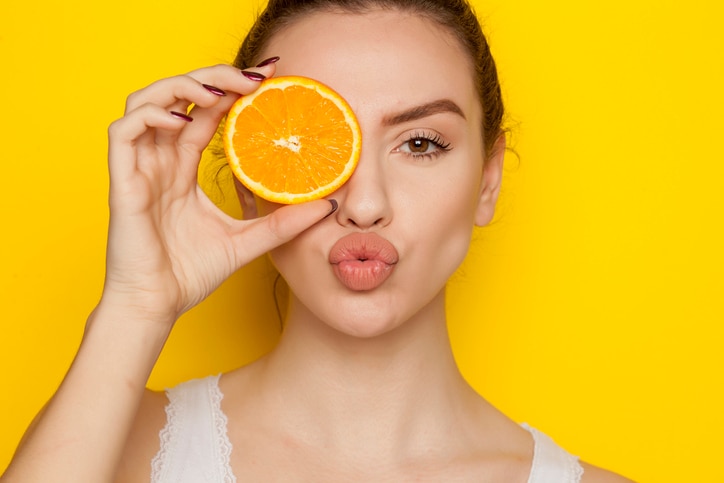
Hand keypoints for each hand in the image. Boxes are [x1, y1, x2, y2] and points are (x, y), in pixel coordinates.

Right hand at [102, 64, 332, 323]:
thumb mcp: (248, 241)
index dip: (232, 89)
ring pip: (146, 101)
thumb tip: (327, 205)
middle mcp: (161, 160)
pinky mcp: (122, 181)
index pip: (205, 113)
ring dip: (180, 86)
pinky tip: (182, 123)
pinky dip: (151, 116)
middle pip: (179, 97)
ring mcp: (140, 167)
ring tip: (219, 91)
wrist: (158, 306)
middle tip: (253, 77)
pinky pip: (124, 131)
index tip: (270, 80)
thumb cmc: (190, 273)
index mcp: (183, 167)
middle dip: (214, 76)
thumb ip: (282, 222)